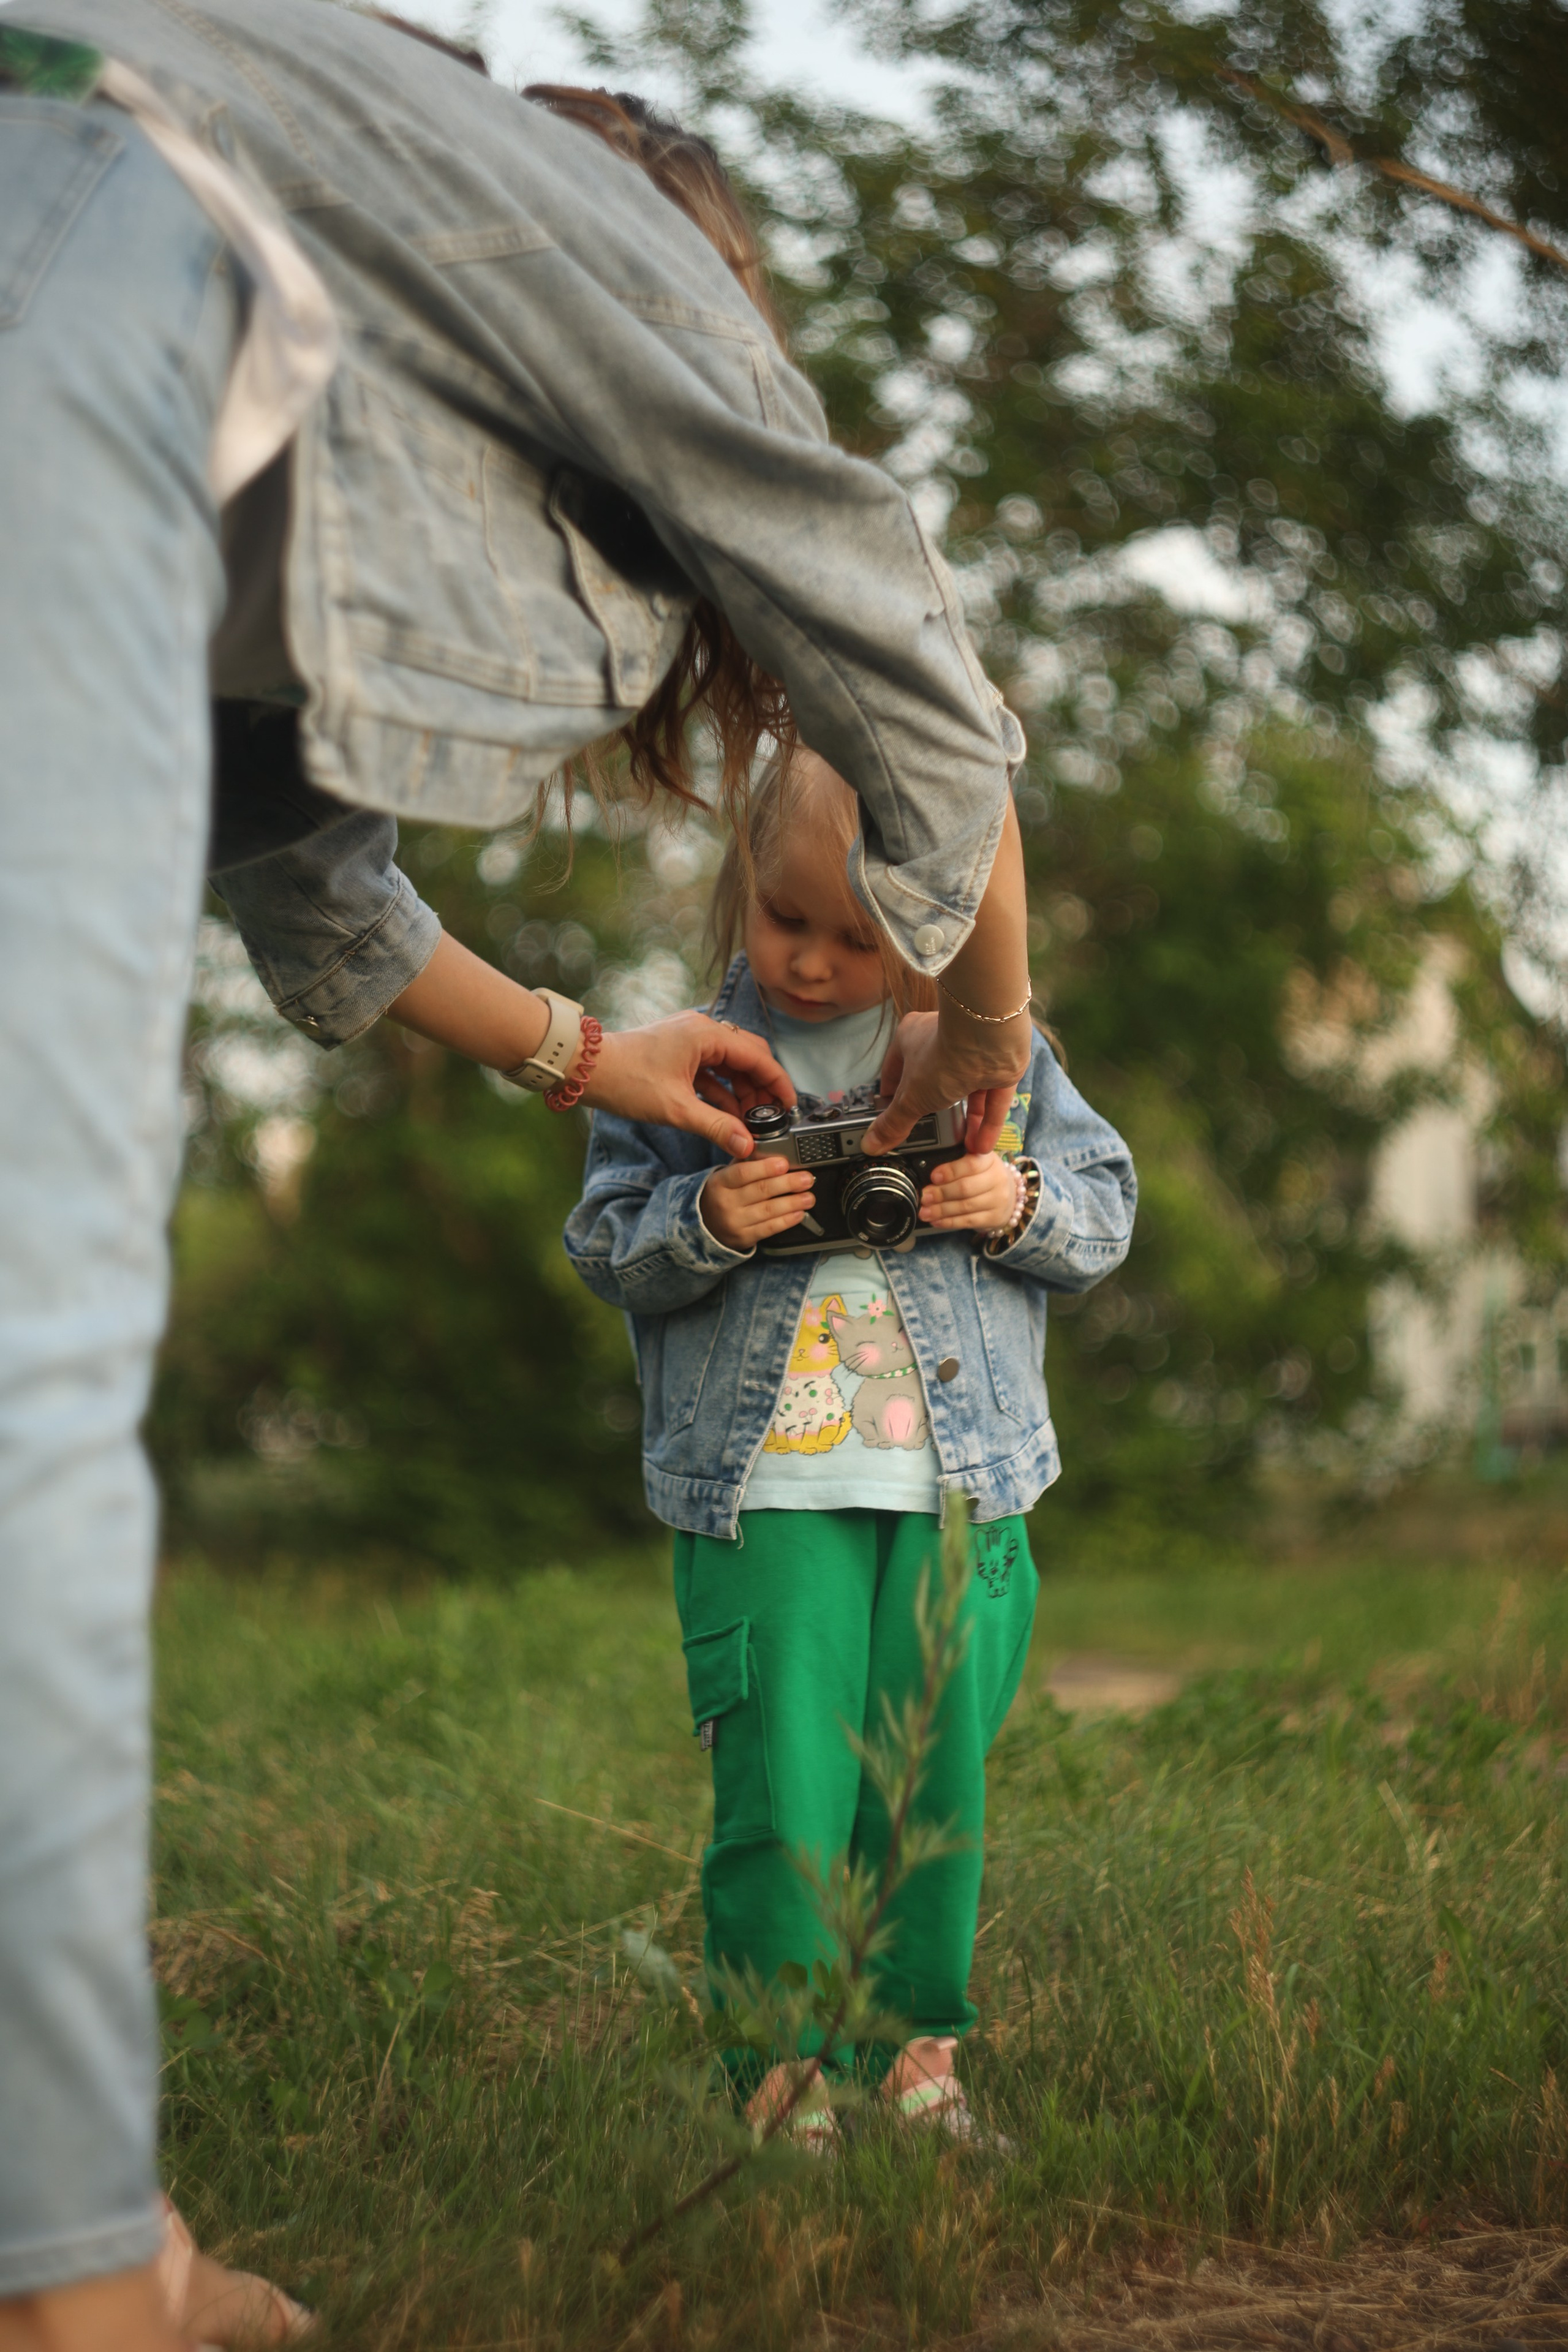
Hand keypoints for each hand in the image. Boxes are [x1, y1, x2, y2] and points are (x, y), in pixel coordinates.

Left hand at [586, 1013, 793, 1158]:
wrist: (584, 1069)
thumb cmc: (625, 1079)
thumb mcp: (676, 1109)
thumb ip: (716, 1127)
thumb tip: (746, 1146)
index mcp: (706, 1035)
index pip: (758, 1056)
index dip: (778, 1083)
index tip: (789, 1105)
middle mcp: (701, 1031)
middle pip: (747, 1057)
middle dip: (760, 1088)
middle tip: (769, 1117)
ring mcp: (688, 1040)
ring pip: (729, 1065)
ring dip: (740, 1091)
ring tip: (748, 1121)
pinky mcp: (677, 1053)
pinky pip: (710, 1070)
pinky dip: (720, 1090)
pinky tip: (726, 1115)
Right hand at [701, 1155, 815, 1249]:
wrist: (707, 1224)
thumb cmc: (724, 1194)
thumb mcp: (727, 1175)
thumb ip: (747, 1162)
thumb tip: (774, 1150)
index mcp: (720, 1182)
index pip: (743, 1173)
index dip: (765, 1168)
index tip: (784, 1163)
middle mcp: (725, 1203)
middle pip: (760, 1191)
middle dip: (788, 1184)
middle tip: (807, 1179)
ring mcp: (734, 1222)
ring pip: (768, 1211)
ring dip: (792, 1203)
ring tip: (809, 1197)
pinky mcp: (743, 1238)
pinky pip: (769, 1228)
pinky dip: (787, 1220)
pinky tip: (799, 1213)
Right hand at [862, 1007, 1030, 1157]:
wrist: (991, 1038)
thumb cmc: (943, 1053)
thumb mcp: (910, 1097)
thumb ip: (894, 1122)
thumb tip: (872, 1143)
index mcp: (912, 1038)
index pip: (895, 1068)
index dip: (891, 1093)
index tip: (889, 1114)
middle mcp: (943, 1043)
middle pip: (932, 1082)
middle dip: (932, 1111)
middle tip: (926, 1133)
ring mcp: (973, 1054)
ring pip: (966, 1094)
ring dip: (964, 1122)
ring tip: (959, 1146)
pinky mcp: (999, 1068)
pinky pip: (991, 1100)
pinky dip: (987, 1123)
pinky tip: (980, 1146)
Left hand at [919, 1150, 1018, 1233]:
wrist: (1009, 1195)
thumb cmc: (985, 1176)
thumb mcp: (977, 1162)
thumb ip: (957, 1162)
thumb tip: (929, 1173)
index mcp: (990, 1160)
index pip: (971, 1164)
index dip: (951, 1171)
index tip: (934, 1176)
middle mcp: (997, 1178)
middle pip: (966, 1187)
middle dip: (941, 1193)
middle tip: (924, 1196)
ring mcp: (998, 1200)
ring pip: (965, 1206)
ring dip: (941, 1210)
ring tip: (925, 1211)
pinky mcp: (995, 1217)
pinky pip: (968, 1221)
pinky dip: (949, 1222)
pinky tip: (936, 1221)